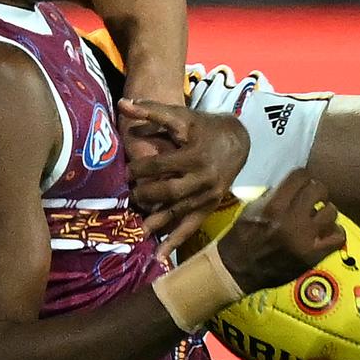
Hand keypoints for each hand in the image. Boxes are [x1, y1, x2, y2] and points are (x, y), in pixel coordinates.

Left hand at [118, 98, 248, 257]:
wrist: (237, 140)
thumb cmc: (203, 127)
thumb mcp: (180, 116)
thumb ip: (151, 110)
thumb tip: (122, 103)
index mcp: (194, 155)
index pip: (160, 166)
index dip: (140, 169)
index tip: (124, 173)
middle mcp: (203, 179)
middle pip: (168, 191)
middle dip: (146, 195)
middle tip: (128, 196)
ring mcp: (208, 196)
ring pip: (178, 212)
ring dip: (157, 222)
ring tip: (135, 231)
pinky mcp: (209, 207)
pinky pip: (191, 226)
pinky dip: (175, 242)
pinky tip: (160, 256)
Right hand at [215, 169, 345, 294]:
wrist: (238, 268)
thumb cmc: (242, 236)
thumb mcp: (253, 207)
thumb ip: (275, 195)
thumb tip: (294, 186)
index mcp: (274, 204)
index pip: (301, 176)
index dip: (303, 177)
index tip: (302, 182)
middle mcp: (291, 218)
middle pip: (319, 190)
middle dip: (317, 191)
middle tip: (314, 198)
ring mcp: (305, 238)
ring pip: (331, 212)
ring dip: (326, 212)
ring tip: (319, 217)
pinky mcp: (313, 255)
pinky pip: (338, 237)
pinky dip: (335, 232)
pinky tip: (326, 232)